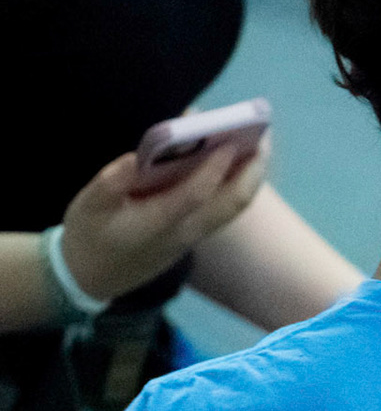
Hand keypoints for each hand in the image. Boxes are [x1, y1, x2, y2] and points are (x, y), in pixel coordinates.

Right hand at [58, 134, 269, 302]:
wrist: (95, 277)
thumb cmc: (89, 235)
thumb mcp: (88, 207)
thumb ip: (110, 183)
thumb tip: (134, 159)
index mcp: (158, 223)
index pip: (195, 194)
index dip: (213, 168)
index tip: (228, 139)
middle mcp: (186, 231)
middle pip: (232, 203)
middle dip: (251, 169)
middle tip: (262, 133)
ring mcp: (195, 235)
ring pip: (235, 207)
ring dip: (251, 175)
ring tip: (259, 141)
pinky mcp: (197, 234)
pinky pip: (228, 208)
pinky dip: (240, 184)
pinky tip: (240, 161)